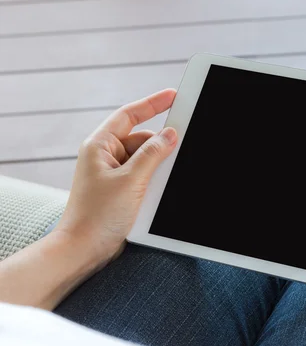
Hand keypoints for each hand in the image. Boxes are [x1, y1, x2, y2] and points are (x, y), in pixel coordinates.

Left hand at [55, 89, 178, 266]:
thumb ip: (153, 154)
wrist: (84, 249)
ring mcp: (113, 174)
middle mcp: (105, 156)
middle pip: (141, 138)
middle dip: (160, 144)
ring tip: (159, 182)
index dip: (152, 103)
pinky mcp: (121, 190)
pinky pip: (144, 175)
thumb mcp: (131, 181)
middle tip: (180, 146)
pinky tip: (158, 190)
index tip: (173, 95)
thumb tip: (170, 135)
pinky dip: (154, 179)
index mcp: (99, 146)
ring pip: (145, 158)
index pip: (129, 115)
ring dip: (157, 166)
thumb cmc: (98, 216)